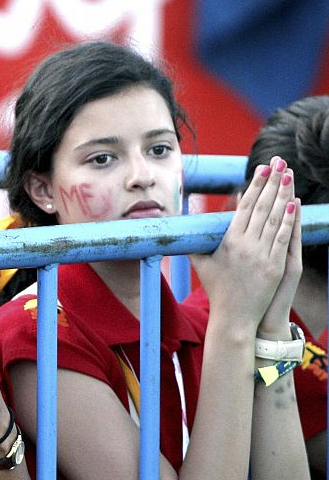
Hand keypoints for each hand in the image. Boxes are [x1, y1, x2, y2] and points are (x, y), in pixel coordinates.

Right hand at [191, 157, 296, 328]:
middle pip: (262, 207)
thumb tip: (185, 222)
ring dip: (283, 194)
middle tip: (279, 162)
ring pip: (275, 219)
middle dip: (272, 182)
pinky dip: (290, 220)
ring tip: (288, 175)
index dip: (255, 185)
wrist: (233, 317)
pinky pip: (284, 238)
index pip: (245, 206)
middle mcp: (246, 245)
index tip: (262, 168)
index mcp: (229, 241)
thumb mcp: (201, 263)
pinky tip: (294, 203)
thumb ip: (195, 241)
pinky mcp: (276, 267)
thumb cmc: (217, 289)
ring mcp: (262, 256)